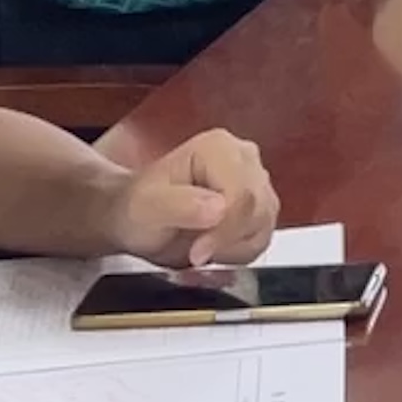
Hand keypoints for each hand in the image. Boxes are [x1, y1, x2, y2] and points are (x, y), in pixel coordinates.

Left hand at [110, 129, 280, 268]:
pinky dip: (239, 251)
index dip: (225, 230)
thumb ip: (179, 205)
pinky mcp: (260, 204)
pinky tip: (213, 247)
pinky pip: (262, 237)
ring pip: (264, 225)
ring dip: (233, 247)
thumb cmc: (138, 206)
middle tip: (194, 253)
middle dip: (227, 240)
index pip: (243, 194)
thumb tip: (220, 208)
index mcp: (218, 148)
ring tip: (199, 247)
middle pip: (258, 209)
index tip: (197, 253)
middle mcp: (244, 158)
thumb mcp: (146, 207)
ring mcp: (256, 180)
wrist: (137, 219)